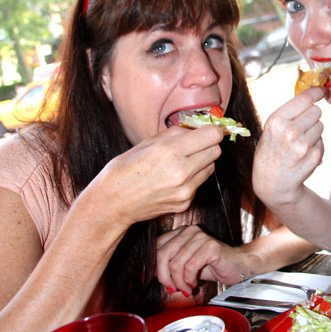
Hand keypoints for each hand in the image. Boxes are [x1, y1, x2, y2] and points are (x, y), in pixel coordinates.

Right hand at [91, 125, 223, 229]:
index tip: (207, 130)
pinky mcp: (185, 203)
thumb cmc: (126, 169)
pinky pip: (199, 183)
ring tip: (181, 162)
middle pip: (216, 151)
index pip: (212, 136)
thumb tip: (197, 128)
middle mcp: (181, 172)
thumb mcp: (147, 142)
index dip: (212, 130)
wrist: (114, 202)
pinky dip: (192, 178)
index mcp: (170, 151)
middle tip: (193, 144)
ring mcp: (185, 190)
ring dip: (201, 161)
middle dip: (208, 145)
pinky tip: (174, 178)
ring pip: (211, 167)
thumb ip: (176, 133)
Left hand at [155, 225, 250, 292]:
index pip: (156, 247)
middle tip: (173, 288)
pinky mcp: (210, 246)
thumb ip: (167, 265)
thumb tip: (146, 273)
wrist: (237, 266)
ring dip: (180, 282)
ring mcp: (200, 237)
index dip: (153, 266)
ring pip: (176, 264)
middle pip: (163, 255)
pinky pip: (190, 267)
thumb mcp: (184, 266)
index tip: (155, 280)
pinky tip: (195, 283)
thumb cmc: (211, 266)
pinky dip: (189, 280)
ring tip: (187, 288)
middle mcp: (189, 231)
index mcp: (180, 232)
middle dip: (165, 277)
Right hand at [253, 87, 324, 210]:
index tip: (323, 90)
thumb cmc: (271, 151)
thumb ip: (289, 113)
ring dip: (313, 131)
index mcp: (276, 121)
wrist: (272, 183)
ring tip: (299, 142)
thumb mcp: (271, 129)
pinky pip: (322, 141)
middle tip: (299, 128)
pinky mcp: (314, 156)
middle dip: (311, 117)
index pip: (304, 98)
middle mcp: (290, 132)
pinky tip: (303, 154)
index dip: (317, 92)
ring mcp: (303, 145)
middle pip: (316, 111)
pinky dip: (316, 145)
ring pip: (321, 125)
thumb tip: (312, 94)